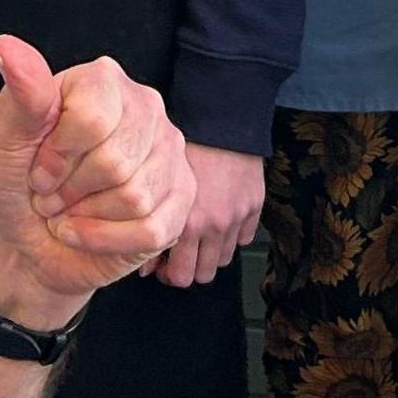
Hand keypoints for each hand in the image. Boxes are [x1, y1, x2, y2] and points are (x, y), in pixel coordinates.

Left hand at [0, 36, 193, 329]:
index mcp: (103, 80)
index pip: (93, 117)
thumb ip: (19, 94)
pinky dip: (104, 240)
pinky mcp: (181, 198)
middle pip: (115, 161)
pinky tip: (86, 231)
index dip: (56, 155)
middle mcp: (147, 107)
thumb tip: (8, 46)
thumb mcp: (5, 135)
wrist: (26, 237)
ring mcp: (170, 152)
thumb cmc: (17, 179)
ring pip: (136, 198)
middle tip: (52, 193)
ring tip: (70, 209)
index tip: (37, 168)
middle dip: (71, 190)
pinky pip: (152, 230)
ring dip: (86, 217)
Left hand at [149, 142, 264, 287]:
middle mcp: (214, 226)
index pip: (180, 276)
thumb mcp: (157, 183)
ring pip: (223, 261)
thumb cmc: (184, 147)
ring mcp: (237, 218)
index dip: (168, 275)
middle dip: (188, 270)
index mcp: (186, 222)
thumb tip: (143, 265)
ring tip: (197, 239)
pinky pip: (243, 239)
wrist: (221, 121)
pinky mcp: (254, 208)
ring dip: (208, 254)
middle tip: (178, 258)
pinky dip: (231, 236)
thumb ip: (149, 223)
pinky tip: (218, 221)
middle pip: (203, 275)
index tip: (162, 267)